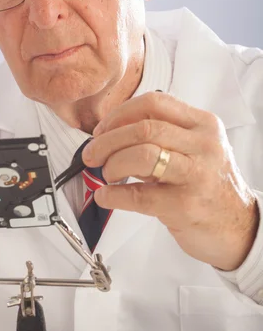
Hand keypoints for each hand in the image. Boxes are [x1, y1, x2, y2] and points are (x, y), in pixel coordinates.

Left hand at [83, 92, 258, 270]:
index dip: (119, 114)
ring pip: (142, 155)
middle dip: (107, 140)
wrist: (238, 227)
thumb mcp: (195, 149)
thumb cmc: (208, 185)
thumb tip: (109, 133)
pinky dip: (113, 195)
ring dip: (112, 164)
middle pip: (143, 128)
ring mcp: (196, 175)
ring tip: (107, 174)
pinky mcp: (185, 206)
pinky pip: (139, 195)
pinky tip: (105, 195)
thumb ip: (161, 135)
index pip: (154, 103)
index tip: (102, 130)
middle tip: (92, 153)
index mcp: (203, 124)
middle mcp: (203, 145)